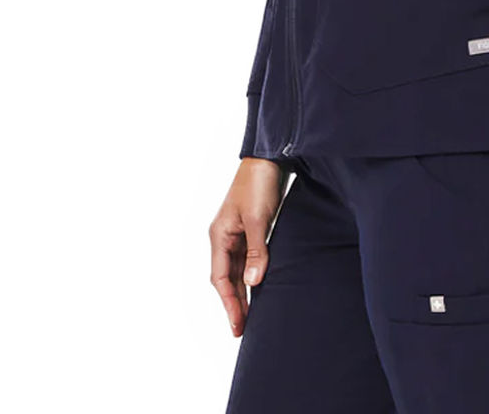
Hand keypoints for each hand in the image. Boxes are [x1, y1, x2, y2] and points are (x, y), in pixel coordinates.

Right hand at [209, 158, 286, 336]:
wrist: (270, 158)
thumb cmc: (259, 184)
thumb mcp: (257, 218)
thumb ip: (256, 250)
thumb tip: (253, 283)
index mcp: (219, 236)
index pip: (220, 278)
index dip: (228, 303)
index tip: (237, 326)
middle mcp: (224, 237)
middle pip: (227, 278)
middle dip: (235, 303)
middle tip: (244, 330)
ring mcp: (236, 233)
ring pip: (237, 270)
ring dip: (243, 291)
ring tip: (251, 316)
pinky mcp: (250, 228)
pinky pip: (248, 258)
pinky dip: (252, 274)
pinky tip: (260, 286)